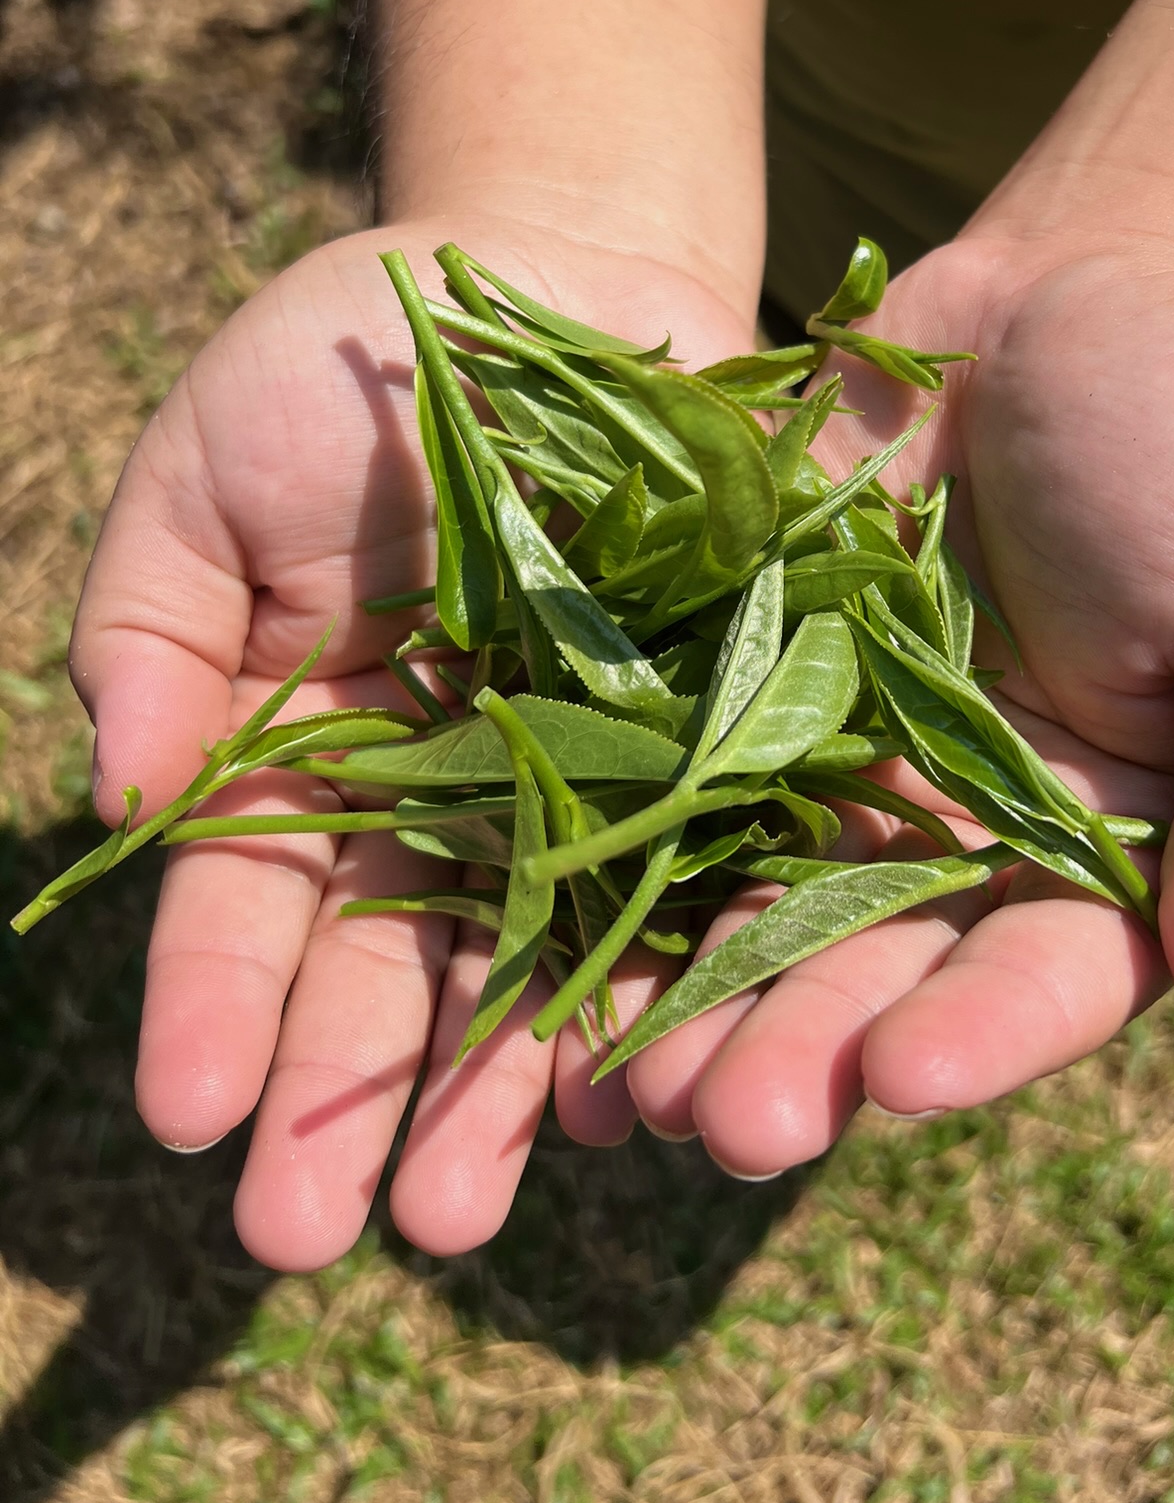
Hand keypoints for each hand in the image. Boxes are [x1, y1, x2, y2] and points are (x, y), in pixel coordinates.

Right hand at [71, 218, 751, 1267]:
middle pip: (397, 964)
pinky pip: (701, 869)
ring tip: (460, 1213)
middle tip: (314, 1236)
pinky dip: (666, 974)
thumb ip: (151, 631)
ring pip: (543, 955)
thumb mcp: (203, 472)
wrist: (557, 265)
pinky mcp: (722, 736)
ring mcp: (590, 772)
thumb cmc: (352, 358)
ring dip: (497, 1089)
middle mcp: (450, 787)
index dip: (213, 1004)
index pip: (256, 897)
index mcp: (314, 741)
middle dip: (350, 1098)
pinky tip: (636, 1084)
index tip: (184, 1114)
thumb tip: (122, 803)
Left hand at [621, 231, 1173, 1173]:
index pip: (1049, 974)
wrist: (1083, 286)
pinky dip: (608, 840)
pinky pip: (669, 764)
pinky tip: (539, 922)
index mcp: (1107, 845)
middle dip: (799, 1048)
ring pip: (753, 897)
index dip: (981, 1035)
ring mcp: (839, 754)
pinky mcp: (736, 670)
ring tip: (614, 1087)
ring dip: (683, 991)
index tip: (902, 1082)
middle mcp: (963, 830)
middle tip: (716, 1127)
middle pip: (876, 966)